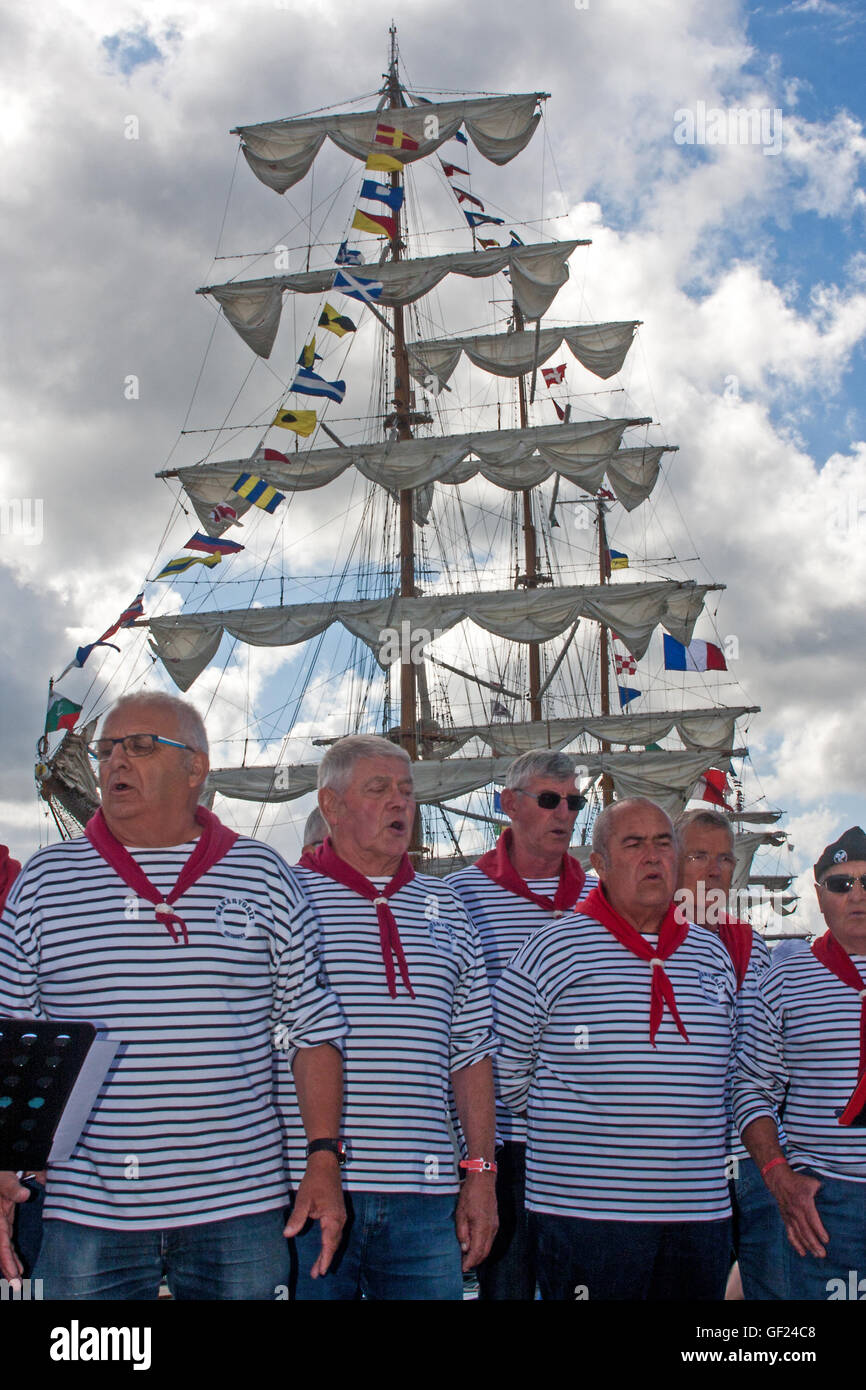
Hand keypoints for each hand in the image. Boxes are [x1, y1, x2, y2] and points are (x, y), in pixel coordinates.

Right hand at [0, 1171, 28, 1283]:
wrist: (1, 1171)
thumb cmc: (1, 1174)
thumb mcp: (6, 1179)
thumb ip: (14, 1188)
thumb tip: (25, 1195)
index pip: (2, 1244)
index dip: (7, 1260)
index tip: (14, 1274)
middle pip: (1, 1251)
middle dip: (7, 1269)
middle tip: (16, 1286)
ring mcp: (1, 1225)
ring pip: (4, 1250)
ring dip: (9, 1266)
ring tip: (17, 1281)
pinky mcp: (4, 1223)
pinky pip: (6, 1243)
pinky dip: (11, 1256)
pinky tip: (17, 1267)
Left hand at [283, 1152, 345, 1277]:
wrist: (325, 1164)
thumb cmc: (314, 1180)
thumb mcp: (303, 1199)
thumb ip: (297, 1217)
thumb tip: (287, 1234)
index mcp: (333, 1217)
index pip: (329, 1243)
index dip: (325, 1258)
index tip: (322, 1271)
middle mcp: (340, 1219)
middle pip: (333, 1243)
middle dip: (326, 1259)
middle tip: (317, 1274)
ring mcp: (340, 1216)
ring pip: (335, 1239)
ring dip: (328, 1252)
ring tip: (320, 1267)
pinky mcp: (337, 1213)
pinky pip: (335, 1233)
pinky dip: (330, 1243)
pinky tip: (325, 1249)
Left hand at [455, 1172, 497, 1271]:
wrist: (483, 1180)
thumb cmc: (470, 1194)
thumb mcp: (460, 1213)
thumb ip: (462, 1233)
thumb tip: (464, 1248)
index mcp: (482, 1228)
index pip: (476, 1252)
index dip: (469, 1262)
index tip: (462, 1268)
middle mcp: (491, 1229)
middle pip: (485, 1252)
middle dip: (475, 1261)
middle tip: (464, 1265)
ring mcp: (494, 1226)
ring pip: (488, 1247)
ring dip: (479, 1255)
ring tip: (468, 1258)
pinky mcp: (495, 1222)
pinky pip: (490, 1239)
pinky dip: (483, 1246)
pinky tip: (475, 1245)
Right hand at [765, 1164, 828, 1257]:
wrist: (779, 1181)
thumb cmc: (798, 1182)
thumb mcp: (812, 1183)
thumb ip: (822, 1191)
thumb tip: (833, 1197)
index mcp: (804, 1203)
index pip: (812, 1220)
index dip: (819, 1231)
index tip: (826, 1240)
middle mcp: (796, 1212)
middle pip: (805, 1231)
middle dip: (814, 1244)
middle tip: (823, 1254)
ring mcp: (790, 1217)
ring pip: (799, 1235)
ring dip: (807, 1246)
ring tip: (817, 1255)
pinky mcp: (786, 1220)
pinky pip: (790, 1234)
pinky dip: (796, 1244)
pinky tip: (803, 1253)